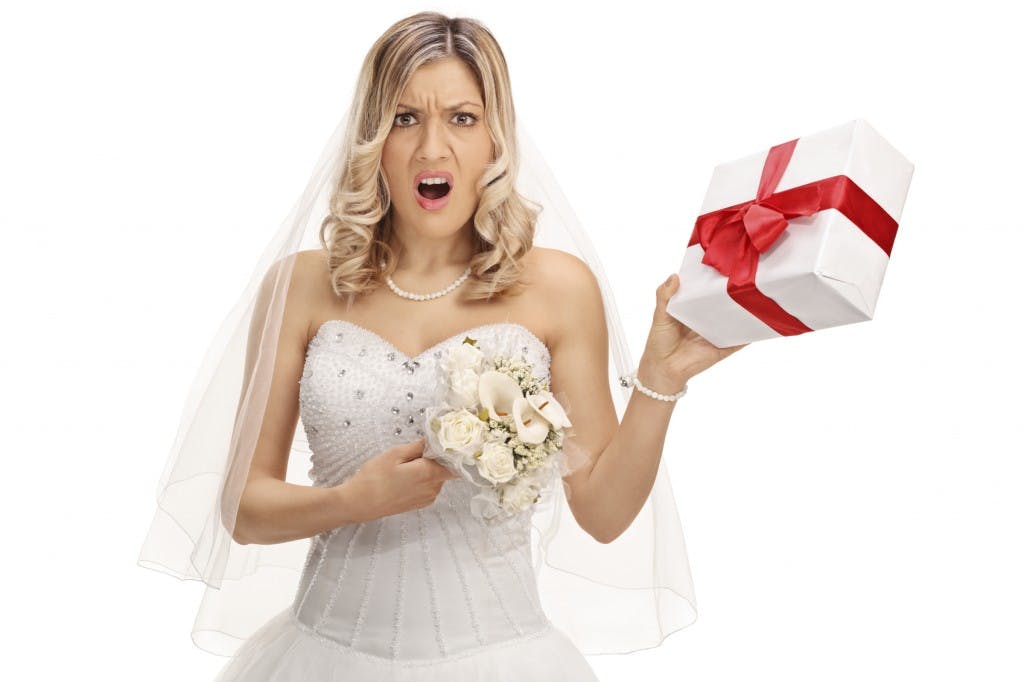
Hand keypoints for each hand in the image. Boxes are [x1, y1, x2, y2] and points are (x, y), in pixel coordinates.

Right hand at [346, 438, 459, 521]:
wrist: (359, 503)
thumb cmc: (374, 479)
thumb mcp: (395, 454)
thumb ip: (418, 446)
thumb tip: (433, 440)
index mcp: (428, 474)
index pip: (454, 462)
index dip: (450, 451)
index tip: (442, 442)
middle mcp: (432, 488)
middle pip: (445, 469)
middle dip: (436, 459)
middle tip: (417, 451)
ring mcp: (427, 498)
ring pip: (437, 477)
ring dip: (427, 469)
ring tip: (406, 465)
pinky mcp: (420, 503)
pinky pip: (429, 487)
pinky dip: (422, 479)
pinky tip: (405, 476)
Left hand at [639, 273, 747, 391]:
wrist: (664, 369)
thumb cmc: (659, 341)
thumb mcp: (660, 315)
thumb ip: (664, 296)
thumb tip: (674, 276)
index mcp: (692, 308)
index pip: (705, 291)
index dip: (712, 279)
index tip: (724, 264)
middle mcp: (706, 318)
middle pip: (722, 303)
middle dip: (732, 292)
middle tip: (744, 277)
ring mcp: (717, 332)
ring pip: (735, 319)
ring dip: (745, 310)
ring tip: (757, 295)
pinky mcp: (724, 346)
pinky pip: (741, 339)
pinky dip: (751, 332)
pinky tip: (762, 322)